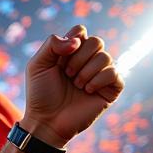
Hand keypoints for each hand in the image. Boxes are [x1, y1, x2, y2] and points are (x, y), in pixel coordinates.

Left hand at [22, 25, 122, 146]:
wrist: (47, 121)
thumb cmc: (40, 94)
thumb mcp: (37, 65)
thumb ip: (51, 44)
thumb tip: (77, 41)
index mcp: (71, 52)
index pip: (81, 31)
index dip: (72, 41)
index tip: (60, 59)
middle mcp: (88, 61)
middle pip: (96, 41)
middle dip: (78, 59)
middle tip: (67, 75)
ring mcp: (101, 74)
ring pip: (106, 57)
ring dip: (86, 72)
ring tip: (76, 86)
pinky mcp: (111, 89)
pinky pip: (115, 73)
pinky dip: (98, 81)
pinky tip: (87, 91)